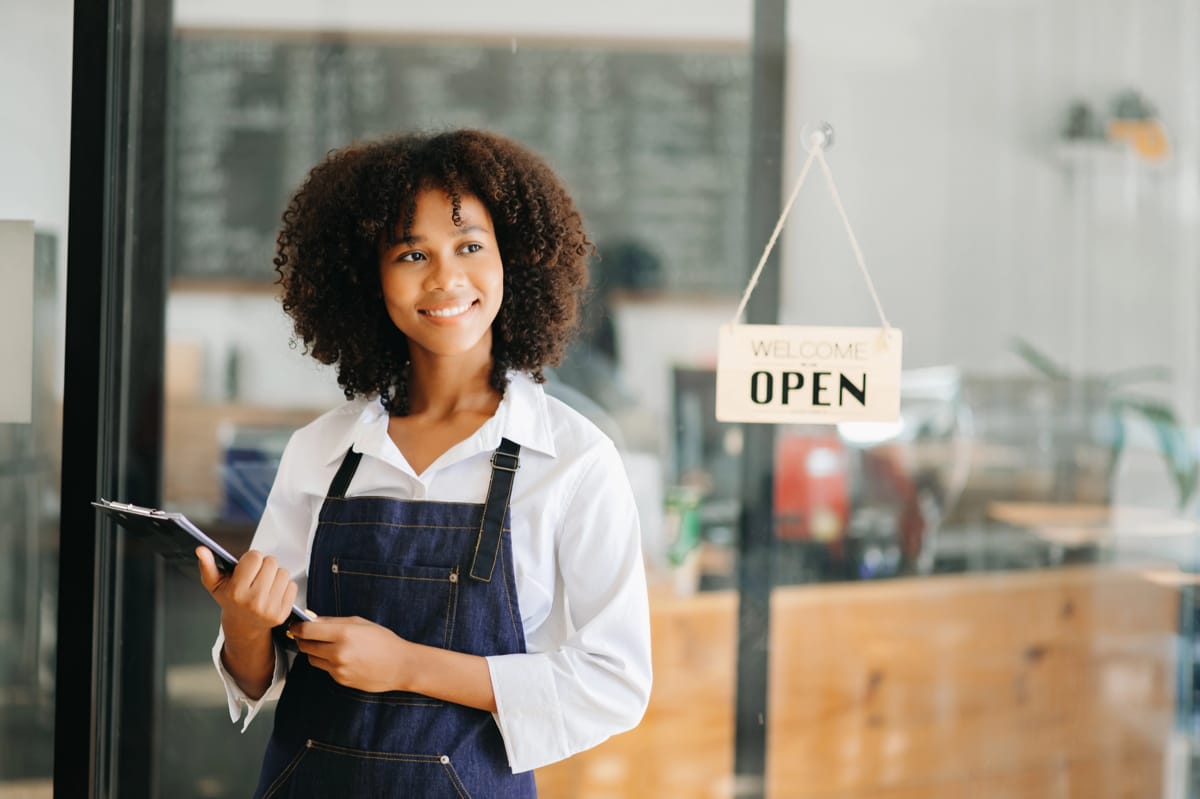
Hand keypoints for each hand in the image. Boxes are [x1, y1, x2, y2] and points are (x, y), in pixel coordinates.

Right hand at [196, 546, 298, 638]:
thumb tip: (201, 549)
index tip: (247, 567)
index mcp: (236, 592)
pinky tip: (273, 593)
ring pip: (283, 573)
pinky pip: (292, 586)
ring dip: (275, 575)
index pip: (254, 557)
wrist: (244, 626)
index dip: (251, 559)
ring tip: (264, 584)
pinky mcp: (283, 613)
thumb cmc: (230, 600)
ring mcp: (269, 608)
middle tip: (256, 575)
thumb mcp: (215, 584)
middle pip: (271, 562)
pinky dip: (284, 586)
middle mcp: (253, 601)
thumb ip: (207, 565)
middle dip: (264, 565)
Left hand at [291, 616, 409, 692]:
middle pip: (305, 646)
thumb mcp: (359, 623)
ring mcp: (338, 669)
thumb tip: (310, 619)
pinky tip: (342, 657)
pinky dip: (327, 661)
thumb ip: (333, 621)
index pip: (306, 630)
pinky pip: (325, 669)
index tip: (295, 625)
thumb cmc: (383, 641)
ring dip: (314, 651)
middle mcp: (338, 653)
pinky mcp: (340, 680)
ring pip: (312, 659)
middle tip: (307, 633)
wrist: (400, 665)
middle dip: (303, 639)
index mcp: (343, 634)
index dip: (297, 627)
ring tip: (327, 645)